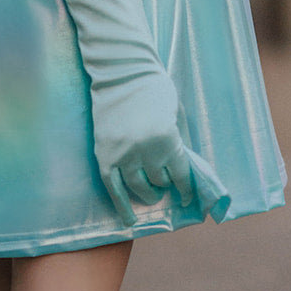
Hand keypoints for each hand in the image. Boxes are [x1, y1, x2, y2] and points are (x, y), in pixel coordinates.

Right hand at [58, 0, 229, 225]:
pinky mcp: (104, 154)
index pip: (180, 175)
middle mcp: (145, 150)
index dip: (185, 189)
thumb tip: (180, 167)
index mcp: (167, 139)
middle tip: (166, 186)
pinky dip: (121, 205)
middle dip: (165, 185)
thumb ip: (176, 141)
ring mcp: (122, 154)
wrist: (120, 71)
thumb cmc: (153, 87)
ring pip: (137, 188)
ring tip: (151, 194)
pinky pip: (112, 187)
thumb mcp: (174, 114)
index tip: (186, 197)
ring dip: (147, 194)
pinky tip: (129, 219)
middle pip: (159, 182)